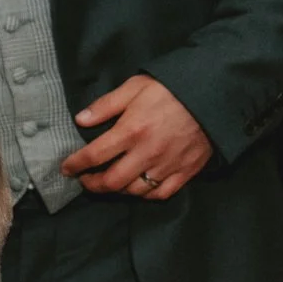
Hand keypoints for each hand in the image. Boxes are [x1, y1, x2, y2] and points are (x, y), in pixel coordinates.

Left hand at [62, 75, 212, 200]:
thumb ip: (106, 105)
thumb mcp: (135, 87)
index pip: (94, 156)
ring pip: (135, 190)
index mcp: (131, 130)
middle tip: (86, 180)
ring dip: (118, 190)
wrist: (216, 93)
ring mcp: (168, 164)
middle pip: (112, 181)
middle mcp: (147, 152)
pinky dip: (146, 195)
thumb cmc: (172, 87)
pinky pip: (161, 193)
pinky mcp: (186, 171)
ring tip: (110, 182)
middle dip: (93, 184)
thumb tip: (80, 119)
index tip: (67, 168)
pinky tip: (138, 187)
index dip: (76, 165)